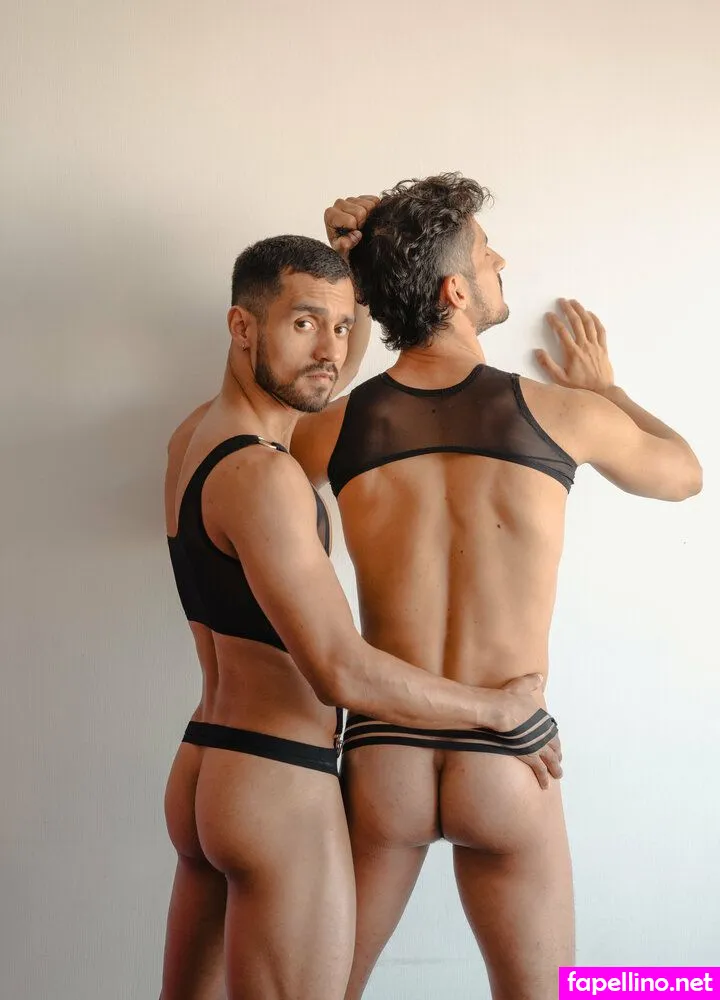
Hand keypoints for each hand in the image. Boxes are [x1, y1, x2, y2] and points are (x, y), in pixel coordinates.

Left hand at [324, 195, 378, 257]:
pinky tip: (367, 219)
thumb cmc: (343, 245)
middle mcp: (339, 203)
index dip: (354, 230)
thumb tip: (355, 235)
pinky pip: (375, 200)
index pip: (351, 220)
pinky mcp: (362, 197)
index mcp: (331, 214)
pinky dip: (374, 211)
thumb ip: (344, 245)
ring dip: (368, 217)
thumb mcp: (341, 251)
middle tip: (357, 230)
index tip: (351, 234)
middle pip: (361, 211)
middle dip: (362, 223)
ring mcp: (351, 199)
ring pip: (369, 205)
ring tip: (361, 225)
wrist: (349, 243)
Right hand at [499, 673, 562, 789]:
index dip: (554, 739)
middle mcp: (545, 733)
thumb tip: (539, 676)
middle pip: (554, 747)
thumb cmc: (508, 698)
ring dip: (556, 769)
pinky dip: (543, 778)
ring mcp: (540, 746)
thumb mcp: (521, 686)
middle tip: (559, 761)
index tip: (556, 745)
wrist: (500, 711)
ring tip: (558, 776)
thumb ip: (531, 682)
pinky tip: (545, 786)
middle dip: (557, 755)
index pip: (552, 731)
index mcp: (543, 719)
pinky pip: (540, 770)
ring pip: (552, 761)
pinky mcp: (532, 756)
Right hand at [537, 298, 614, 392]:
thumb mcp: (559, 379)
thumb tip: (537, 351)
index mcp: (572, 352)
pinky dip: (595, 320)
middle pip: (576, 322)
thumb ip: (547, 365)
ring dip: (581, 310)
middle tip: (562, 301)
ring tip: (574, 303)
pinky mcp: (603, 348)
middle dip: (568, 310)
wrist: (602, 392)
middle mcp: (584, 345)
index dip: (554, 321)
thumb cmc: (579, 387)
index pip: (562, 332)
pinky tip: (590, 314)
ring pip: (589, 323)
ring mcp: (595, 346)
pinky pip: (601, 330)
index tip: (549, 315)